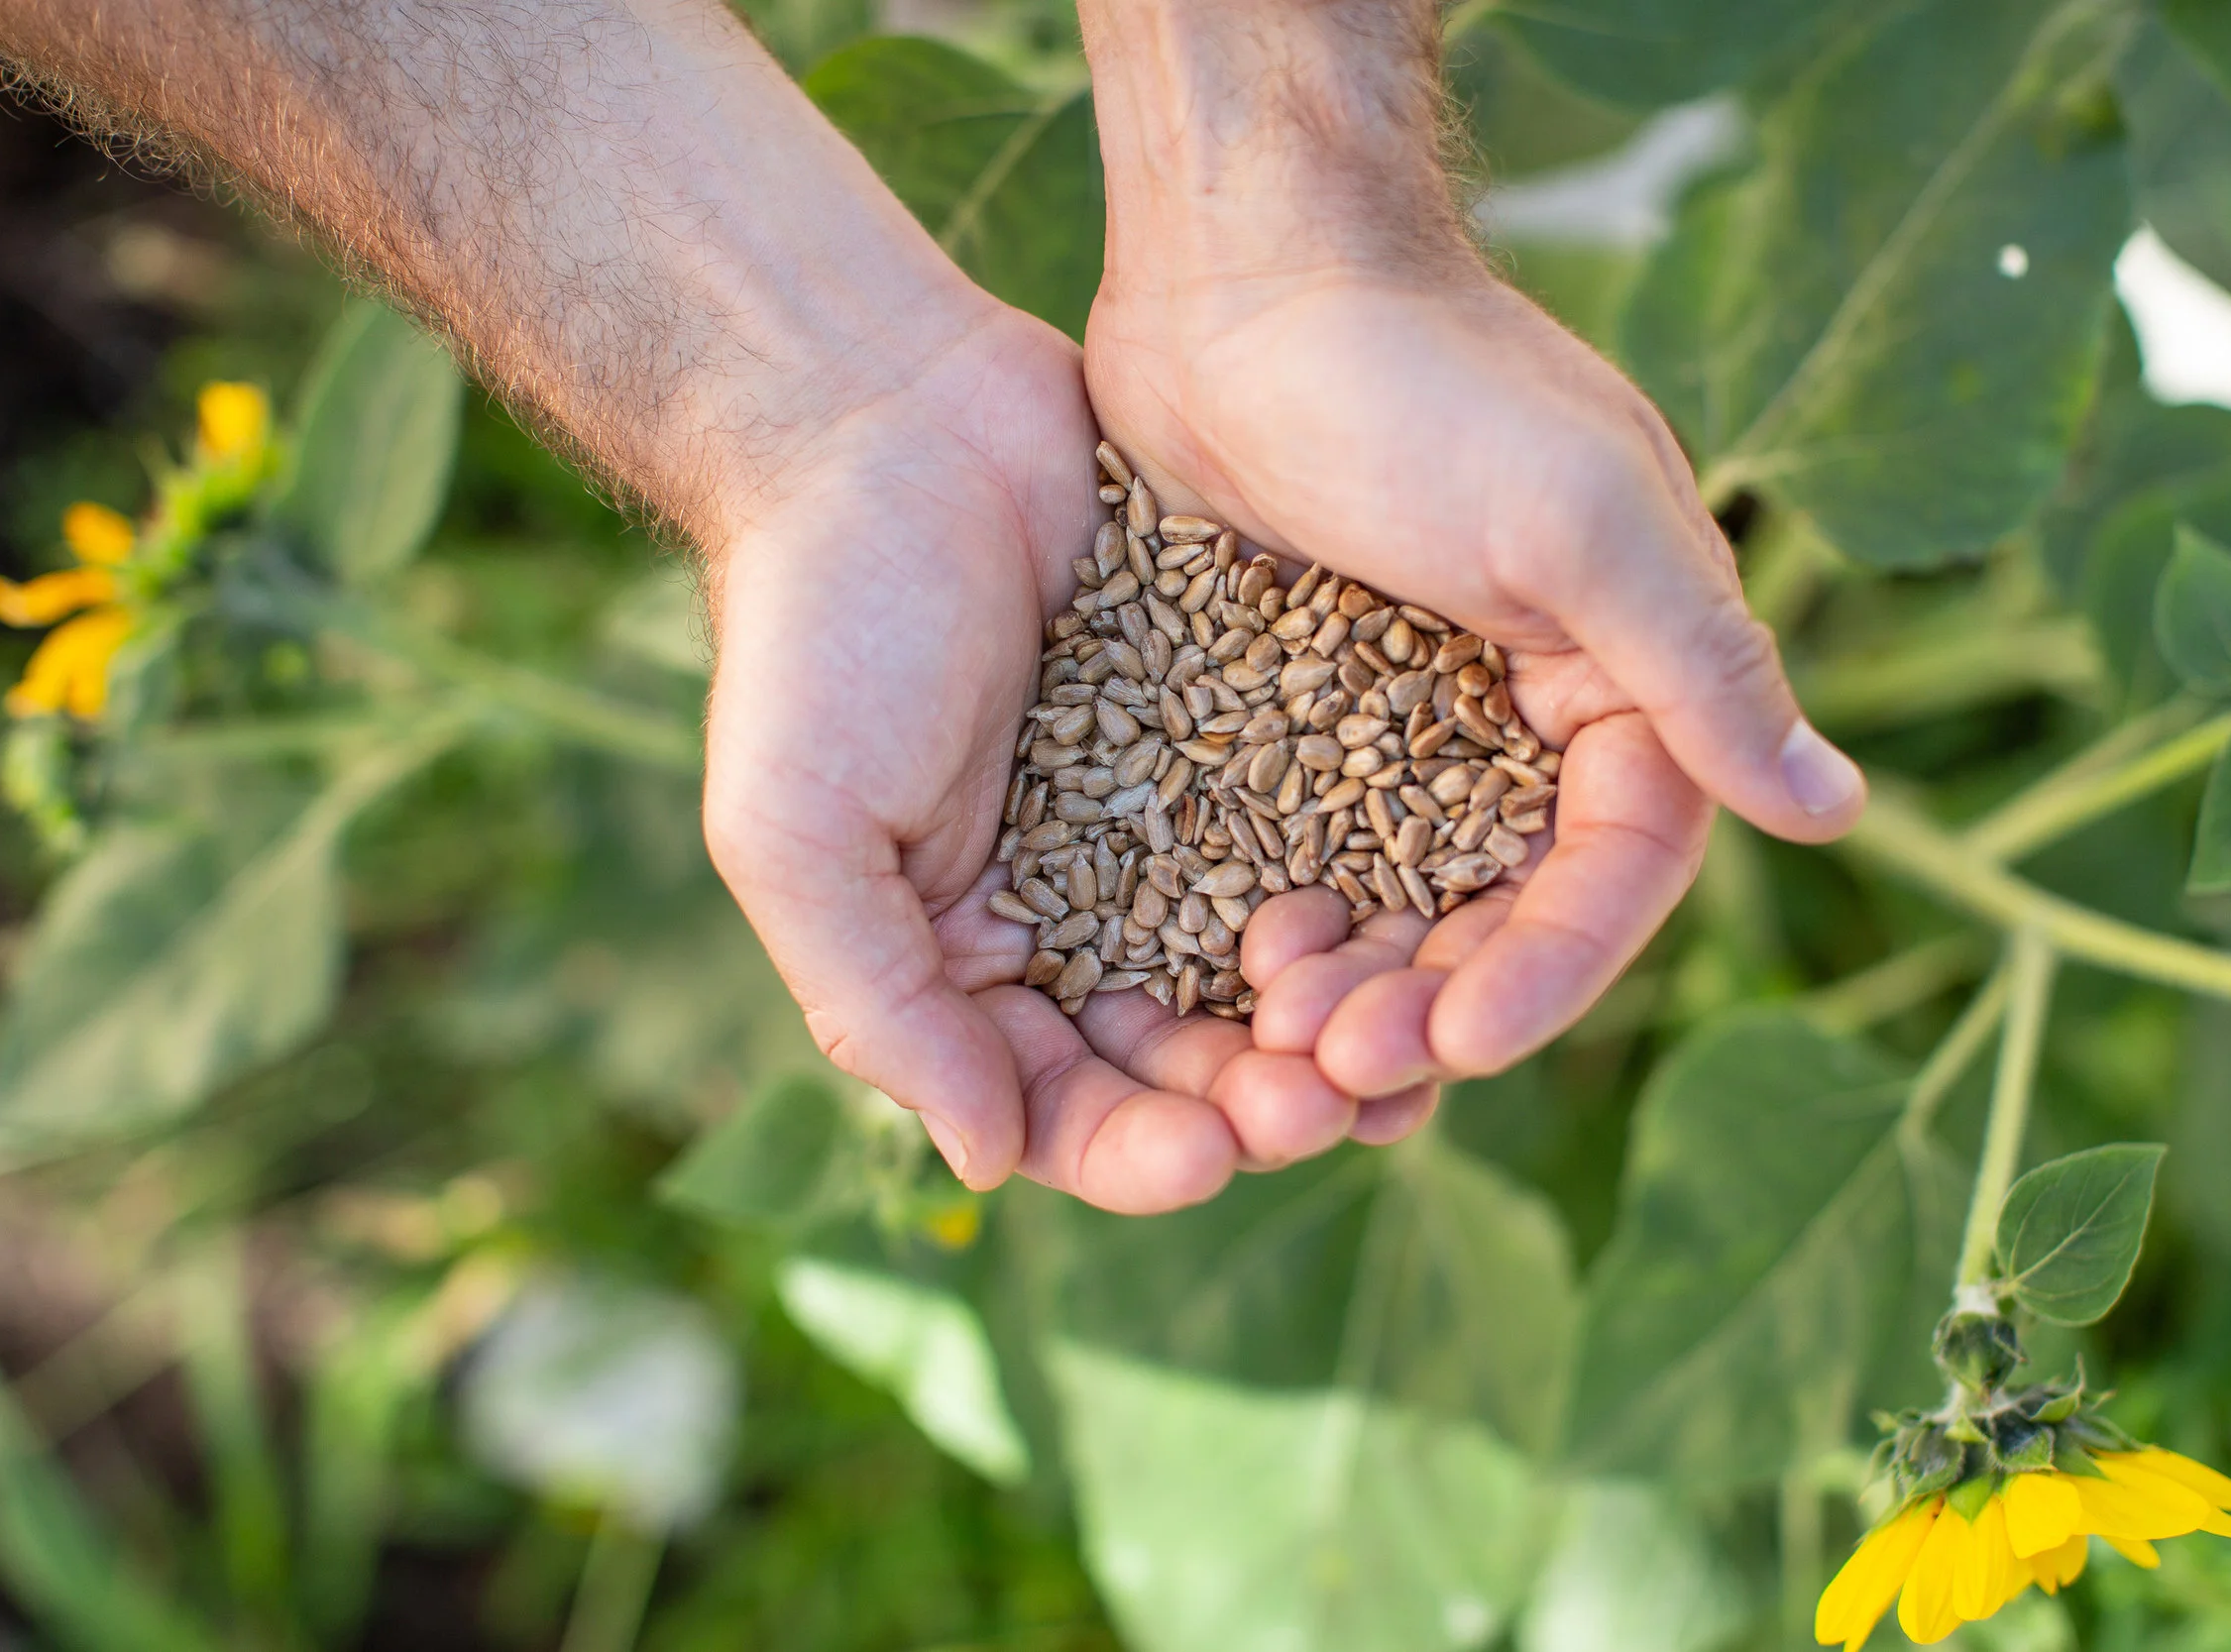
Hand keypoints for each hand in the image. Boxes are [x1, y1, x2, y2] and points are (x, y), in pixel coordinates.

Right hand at [701, 305, 1420, 1210]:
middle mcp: (1083, 912)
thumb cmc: (820, 629)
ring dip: (1333, 1018)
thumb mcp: (800, 834)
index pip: (1065, 1108)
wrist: (889, 413)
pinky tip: (1429, 912)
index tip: (1207, 1155)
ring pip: (1274, 965)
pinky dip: (1371, 885)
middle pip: (1191, 1059)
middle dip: (1258, 1101)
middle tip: (1327, 1103)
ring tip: (1395, 1034)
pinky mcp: (1248, 729)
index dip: (1137, 1153)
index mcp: (971, 960)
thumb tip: (985, 1163)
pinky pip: (1326, 829)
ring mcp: (1173, 821)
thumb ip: (881, 1006)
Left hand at [1075, 1, 1865, 1121]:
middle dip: (1431, 1000)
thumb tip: (1835, 808)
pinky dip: (1267, 921)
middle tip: (1335, 1067)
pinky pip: (1291, 851)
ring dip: (1352, 985)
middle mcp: (1521, 719)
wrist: (1245, 276)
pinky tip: (1219, 975)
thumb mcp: (1578, 520)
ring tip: (1273, 1037)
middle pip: (1497, 913)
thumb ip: (1699, 667)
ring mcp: (1397, 722)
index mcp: (1622, 679)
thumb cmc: (1424, 379)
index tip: (1459, 1040)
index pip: (1615, 870)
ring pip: (1393, 904)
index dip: (1549, 971)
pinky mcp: (1286, 713)